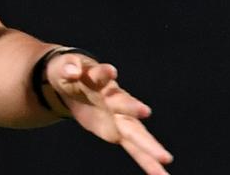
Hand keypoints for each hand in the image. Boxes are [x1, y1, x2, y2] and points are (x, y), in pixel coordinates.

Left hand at [46, 53, 173, 174]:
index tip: (110, 71)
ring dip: (149, 145)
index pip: (101, 74)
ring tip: (166, 158)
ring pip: (136, 132)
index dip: (104, 73)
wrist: (75, 85)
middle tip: (144, 111)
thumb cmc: (70, 72)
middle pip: (125, 104)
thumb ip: (68, 67)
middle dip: (133, 108)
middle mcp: (115, 98)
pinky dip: (148, 163)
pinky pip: (134, 150)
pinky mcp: (118, 133)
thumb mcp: (62, 67)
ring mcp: (119, 117)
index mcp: (99, 79)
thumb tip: (72, 70)